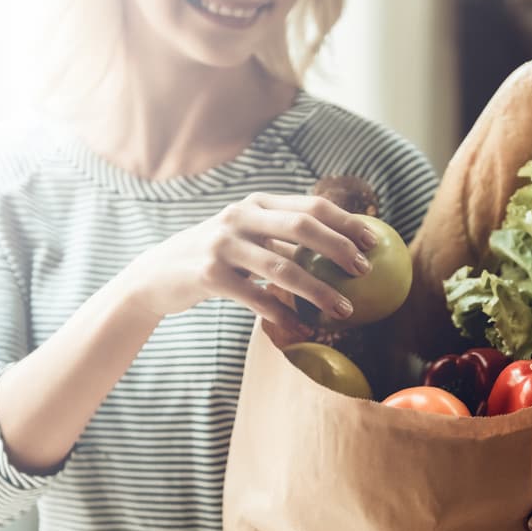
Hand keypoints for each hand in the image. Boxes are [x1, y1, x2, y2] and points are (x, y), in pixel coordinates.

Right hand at [126, 192, 376, 333]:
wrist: (156, 275)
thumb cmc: (216, 257)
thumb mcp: (246, 236)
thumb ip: (282, 237)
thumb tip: (341, 248)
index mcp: (256, 203)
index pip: (311, 206)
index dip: (347, 222)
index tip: (375, 242)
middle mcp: (239, 217)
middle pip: (301, 227)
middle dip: (339, 248)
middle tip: (365, 272)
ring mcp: (222, 245)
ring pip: (282, 267)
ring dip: (318, 291)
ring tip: (344, 311)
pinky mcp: (208, 276)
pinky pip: (256, 298)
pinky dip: (282, 315)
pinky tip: (302, 328)